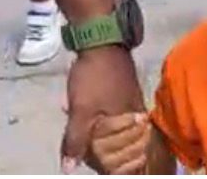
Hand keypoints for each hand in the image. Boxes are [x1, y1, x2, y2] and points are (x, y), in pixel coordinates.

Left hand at [61, 46, 145, 172]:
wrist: (101, 41)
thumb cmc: (94, 78)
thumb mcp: (81, 111)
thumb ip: (76, 141)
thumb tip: (68, 168)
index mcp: (132, 123)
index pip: (128, 157)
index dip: (112, 167)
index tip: (96, 167)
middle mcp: (137, 118)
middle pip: (124, 148)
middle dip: (104, 155)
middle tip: (84, 155)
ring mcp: (132, 106)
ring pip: (118, 134)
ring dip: (101, 141)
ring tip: (82, 142)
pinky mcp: (125, 97)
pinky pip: (116, 121)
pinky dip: (102, 127)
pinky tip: (86, 123)